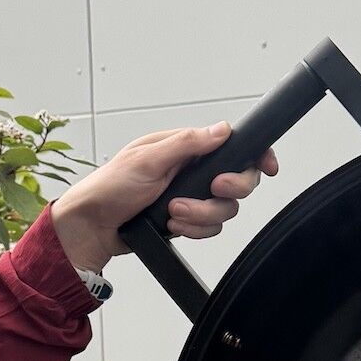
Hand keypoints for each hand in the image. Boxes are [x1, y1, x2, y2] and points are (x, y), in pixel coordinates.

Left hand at [50, 119, 277, 274]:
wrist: (93, 228)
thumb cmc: (109, 188)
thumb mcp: (146, 159)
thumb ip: (187, 144)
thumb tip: (221, 130)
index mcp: (184, 147)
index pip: (231, 145)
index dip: (255, 155)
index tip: (267, 167)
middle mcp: (191, 171)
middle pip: (236, 181)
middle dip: (226, 192)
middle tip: (210, 190)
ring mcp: (190, 196)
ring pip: (224, 210)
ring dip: (200, 215)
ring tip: (173, 213)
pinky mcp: (186, 219)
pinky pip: (209, 227)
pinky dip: (193, 230)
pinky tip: (172, 226)